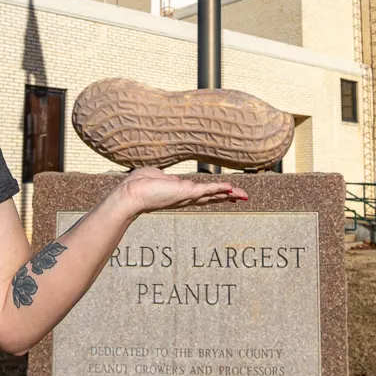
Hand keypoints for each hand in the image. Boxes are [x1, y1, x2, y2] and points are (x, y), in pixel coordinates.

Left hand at [112, 167, 247, 218]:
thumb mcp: (156, 177)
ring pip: (213, 195)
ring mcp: (187, 196)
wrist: (132, 194)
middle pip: (212, 197)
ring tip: (244, 195)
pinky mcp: (186, 192)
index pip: (202, 194)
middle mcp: (186, 197)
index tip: (227, 193)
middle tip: (243, 197)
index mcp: (180, 193)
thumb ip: (165, 178)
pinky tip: (230, 188)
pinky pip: (207, 190)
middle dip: (228, 196)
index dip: (216, 194)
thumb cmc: (139, 185)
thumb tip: (168, 178)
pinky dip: (219, 188)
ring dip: (229, 194)